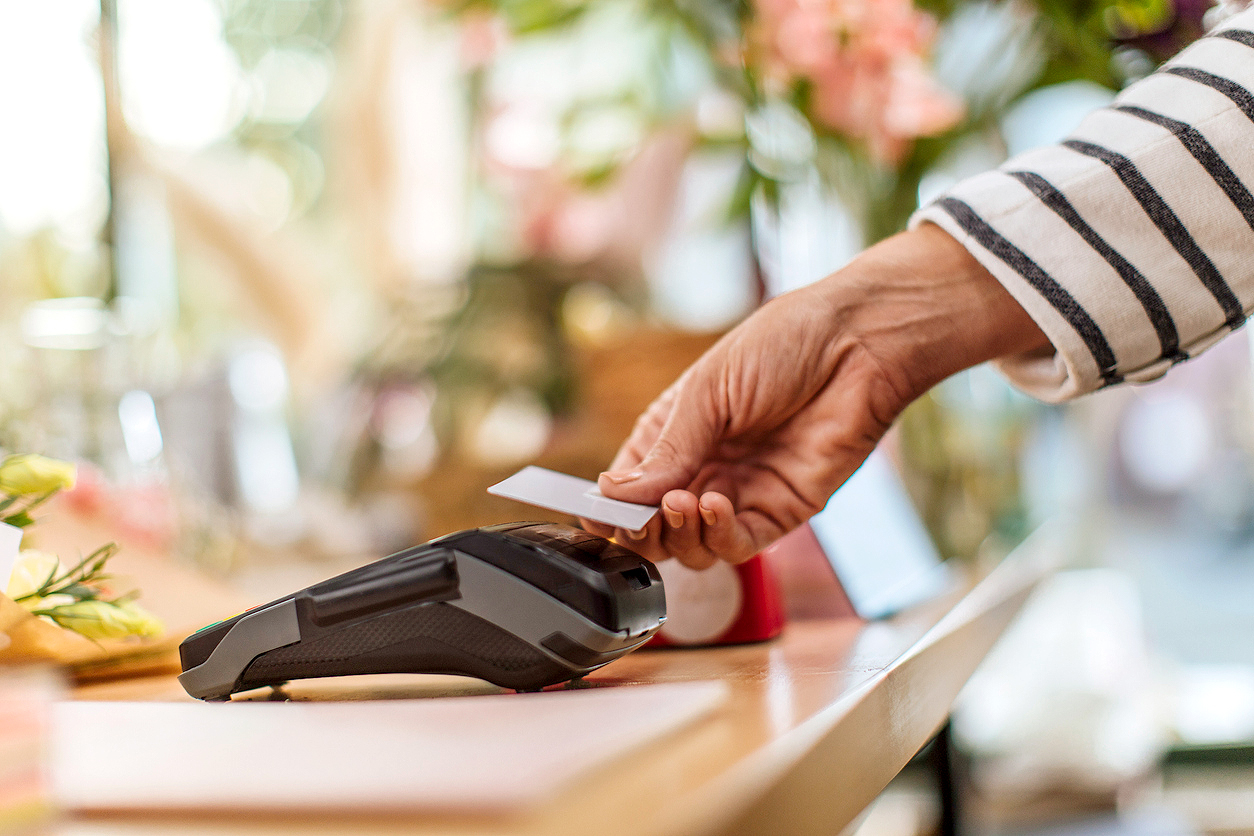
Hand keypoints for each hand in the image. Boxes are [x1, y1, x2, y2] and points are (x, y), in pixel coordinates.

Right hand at [583, 224, 1049, 567]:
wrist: (860, 342)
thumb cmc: (785, 344)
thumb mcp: (708, 390)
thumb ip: (666, 450)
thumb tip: (613, 495)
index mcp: (675, 433)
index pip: (628, 488)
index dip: (609, 508)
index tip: (595, 515)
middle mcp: (704, 468)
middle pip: (655, 528)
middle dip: (640, 530)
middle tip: (639, 517)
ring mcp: (742, 492)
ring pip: (692, 547)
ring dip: (678, 534)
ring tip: (682, 502)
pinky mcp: (782, 510)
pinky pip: (738, 544)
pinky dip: (718, 535)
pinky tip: (714, 504)